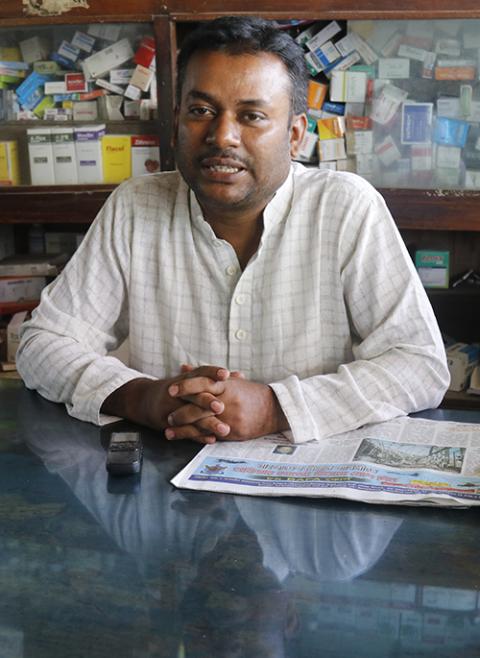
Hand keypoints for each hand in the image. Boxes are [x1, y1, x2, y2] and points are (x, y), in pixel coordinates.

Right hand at [100, 365, 230, 431]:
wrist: (144, 400)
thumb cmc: (177, 390)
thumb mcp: (192, 379)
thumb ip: (216, 379)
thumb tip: (240, 376)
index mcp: (188, 379)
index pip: (201, 372)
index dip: (213, 373)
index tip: (226, 374)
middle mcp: (181, 392)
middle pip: (195, 395)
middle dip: (208, 401)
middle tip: (221, 407)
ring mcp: (173, 408)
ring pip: (192, 416)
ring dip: (209, 423)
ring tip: (224, 429)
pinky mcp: (169, 423)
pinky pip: (185, 430)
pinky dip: (198, 435)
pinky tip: (211, 439)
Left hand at [166, 375, 288, 442]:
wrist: (274, 408)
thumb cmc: (249, 393)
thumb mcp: (228, 381)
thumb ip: (204, 374)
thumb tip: (183, 367)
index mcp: (226, 385)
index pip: (203, 383)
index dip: (186, 386)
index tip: (170, 390)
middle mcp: (227, 400)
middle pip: (200, 405)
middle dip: (181, 411)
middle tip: (167, 414)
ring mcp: (230, 417)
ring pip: (204, 422)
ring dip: (184, 427)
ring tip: (169, 429)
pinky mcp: (234, 431)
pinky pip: (213, 434)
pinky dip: (197, 436)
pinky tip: (185, 439)